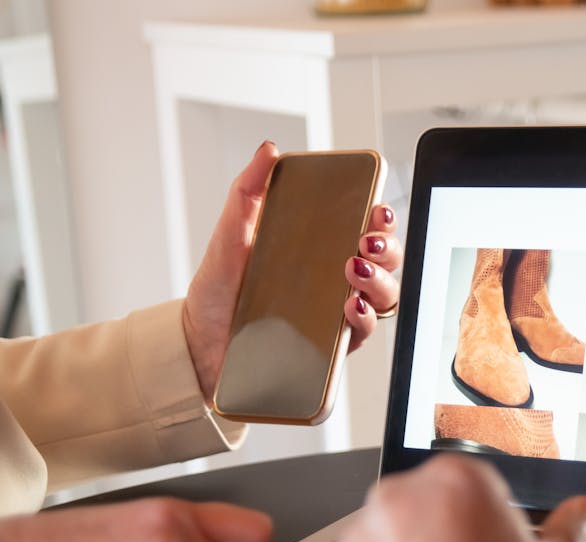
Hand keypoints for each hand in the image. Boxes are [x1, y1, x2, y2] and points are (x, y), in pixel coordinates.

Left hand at [182, 141, 404, 403]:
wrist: (198, 343)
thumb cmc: (219, 291)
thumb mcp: (231, 233)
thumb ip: (248, 190)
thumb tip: (268, 150)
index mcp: (319, 249)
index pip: (364, 228)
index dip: (381, 219)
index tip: (377, 209)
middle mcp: (333, 280)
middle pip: (384, 261)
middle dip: (387, 248)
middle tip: (365, 242)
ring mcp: (334, 313)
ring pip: (383, 296)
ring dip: (380, 280)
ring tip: (354, 270)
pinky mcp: (330, 347)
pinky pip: (362, 333)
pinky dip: (363, 318)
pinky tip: (349, 306)